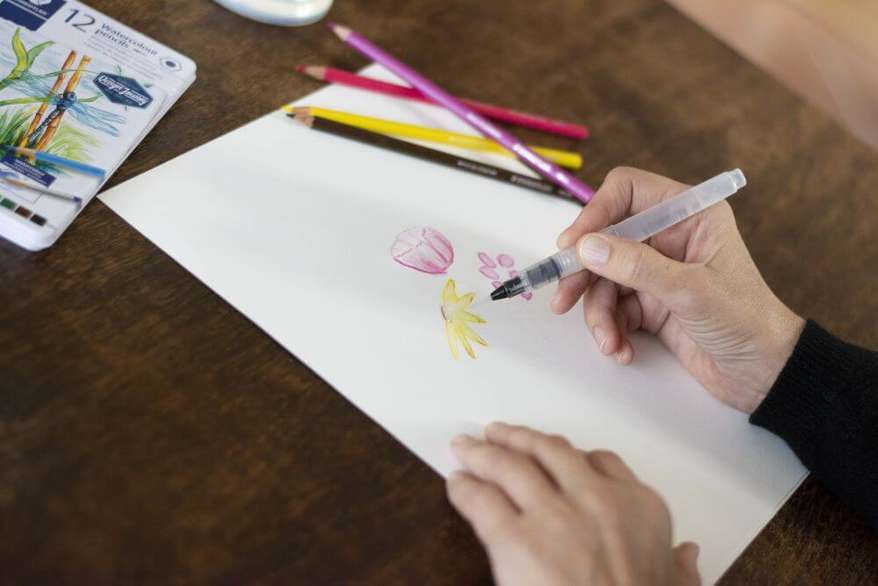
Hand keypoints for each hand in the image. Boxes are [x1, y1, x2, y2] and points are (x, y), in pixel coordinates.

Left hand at [447, 423, 700, 585]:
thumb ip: (681, 569)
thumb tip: (688, 554)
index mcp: (639, 507)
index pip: (602, 462)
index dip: (572, 454)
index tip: (555, 451)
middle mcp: (595, 499)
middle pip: (551, 451)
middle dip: (521, 439)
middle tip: (500, 433)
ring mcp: (553, 516)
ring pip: (511, 466)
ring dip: (485, 452)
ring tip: (468, 446)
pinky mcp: (514, 540)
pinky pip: (482, 501)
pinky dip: (465, 488)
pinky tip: (457, 484)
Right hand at [552, 167, 804, 412]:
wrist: (764, 375)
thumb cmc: (745, 322)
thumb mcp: (691, 291)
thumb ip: (636, 266)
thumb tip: (585, 246)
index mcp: (689, 215)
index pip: (628, 191)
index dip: (595, 213)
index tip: (571, 246)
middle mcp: (669, 237)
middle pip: (604, 238)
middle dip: (583, 273)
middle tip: (563, 300)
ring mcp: (656, 271)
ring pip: (602, 279)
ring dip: (597, 313)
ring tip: (609, 342)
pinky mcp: (649, 304)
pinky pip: (611, 308)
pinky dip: (610, 330)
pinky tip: (622, 351)